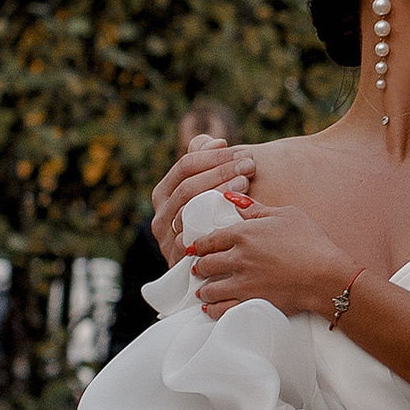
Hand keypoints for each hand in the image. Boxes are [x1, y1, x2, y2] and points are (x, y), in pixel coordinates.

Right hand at [152, 136, 255, 266]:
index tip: (241, 152)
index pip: (185, 166)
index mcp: (164, 193)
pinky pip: (195, 240)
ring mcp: (167, 240)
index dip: (214, 157)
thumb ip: (206, 163)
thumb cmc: (212, 221)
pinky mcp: (178, 262)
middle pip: (188, 187)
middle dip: (221, 173)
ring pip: (191, 210)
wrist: (211, 268)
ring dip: (219, 193)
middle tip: (249, 165)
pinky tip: (238, 216)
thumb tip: (215, 141)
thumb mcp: (208, 190)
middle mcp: (161, 216)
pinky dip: (216, 225)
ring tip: (245, 183)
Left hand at [187, 203, 356, 319]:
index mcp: (243, 234)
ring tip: (203, 291)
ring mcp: (242, 283)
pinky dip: (213, 309)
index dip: (200, 245)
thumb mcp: (286, 215)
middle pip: (206, 264)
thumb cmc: (311, 242)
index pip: (210, 239)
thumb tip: (232, 198)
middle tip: (199, 268)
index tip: (195, 248)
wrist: (325, 275)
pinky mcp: (250, 302)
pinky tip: (211, 308)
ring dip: (204, 290)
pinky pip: (222, 309)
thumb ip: (255, 208)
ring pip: (210, 288)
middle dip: (200, 267)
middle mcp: (237, 258)